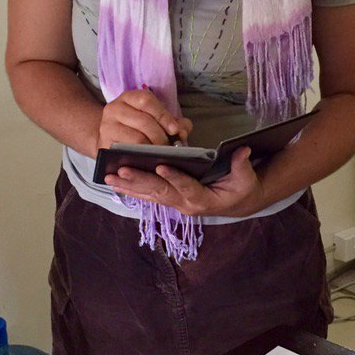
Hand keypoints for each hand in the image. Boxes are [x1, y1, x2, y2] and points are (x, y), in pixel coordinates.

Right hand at [98, 88, 191, 149]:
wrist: (110, 139)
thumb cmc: (137, 128)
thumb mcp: (154, 119)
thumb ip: (173, 122)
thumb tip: (183, 130)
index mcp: (128, 98)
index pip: (146, 101)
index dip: (163, 115)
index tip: (175, 130)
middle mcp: (114, 108)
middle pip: (143, 121)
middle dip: (160, 136)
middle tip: (169, 147)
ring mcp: (107, 126)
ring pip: (136, 138)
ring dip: (153, 148)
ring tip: (161, 154)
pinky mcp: (104, 144)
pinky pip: (127, 152)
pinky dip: (142, 156)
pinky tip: (149, 159)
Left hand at [104, 146, 267, 217]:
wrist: (237, 202)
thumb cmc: (241, 188)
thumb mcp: (245, 178)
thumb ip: (241, 165)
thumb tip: (242, 150)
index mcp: (204, 199)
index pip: (188, 188)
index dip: (175, 178)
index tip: (161, 167)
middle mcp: (185, 204)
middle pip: (160, 192)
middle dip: (140, 181)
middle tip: (122, 170)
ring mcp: (175, 203)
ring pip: (149, 195)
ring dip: (129, 185)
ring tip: (109, 177)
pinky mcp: (169, 200)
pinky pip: (147, 195)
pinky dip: (131, 188)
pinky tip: (115, 182)